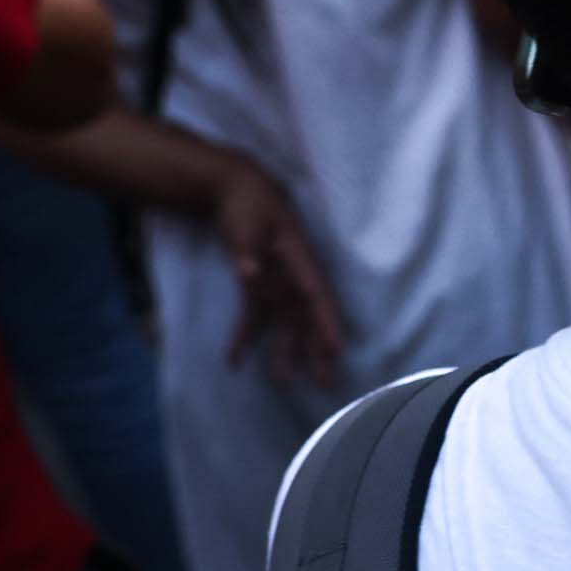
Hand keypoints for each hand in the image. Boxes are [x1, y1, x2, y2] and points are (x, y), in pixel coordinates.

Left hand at [209, 156, 345, 386]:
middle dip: (316, 350)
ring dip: (285, 352)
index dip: (327, 323)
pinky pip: (254, 317)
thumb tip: (250, 275)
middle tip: (325, 382)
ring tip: (285, 383)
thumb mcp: (247, 225)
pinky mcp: (257, 286)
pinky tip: (233, 360)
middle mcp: (292, 276)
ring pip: (284, 324)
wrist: (235, 188)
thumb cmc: (249, 204)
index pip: (316, 296)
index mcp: (297, 260)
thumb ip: (248, 253)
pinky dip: (244, 337)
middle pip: (307, 318)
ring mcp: (276, 282)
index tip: (336, 349)